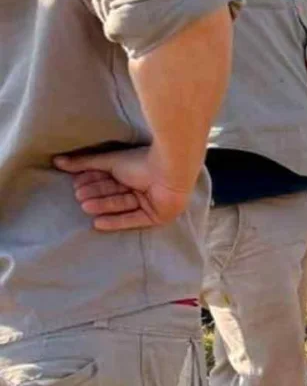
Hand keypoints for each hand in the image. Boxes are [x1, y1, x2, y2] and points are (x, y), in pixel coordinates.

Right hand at [53, 147, 194, 230]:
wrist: (170, 171)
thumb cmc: (141, 162)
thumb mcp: (109, 161)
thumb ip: (84, 163)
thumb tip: (57, 161)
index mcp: (135, 172)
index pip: (110, 179)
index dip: (93, 181)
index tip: (75, 184)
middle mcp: (143, 186)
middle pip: (115, 193)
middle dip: (97, 194)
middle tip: (79, 197)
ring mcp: (151, 202)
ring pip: (122, 205)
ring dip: (103, 206)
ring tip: (85, 206)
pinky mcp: (157, 216)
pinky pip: (134, 220)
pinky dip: (116, 222)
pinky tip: (97, 224)